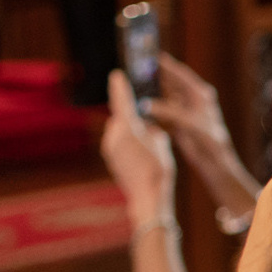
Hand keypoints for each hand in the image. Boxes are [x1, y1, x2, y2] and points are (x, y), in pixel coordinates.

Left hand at [100, 71, 175, 221]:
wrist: (148, 197)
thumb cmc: (159, 170)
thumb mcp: (161, 143)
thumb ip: (153, 129)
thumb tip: (150, 126)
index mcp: (128, 128)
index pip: (122, 101)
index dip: (120, 87)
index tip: (117, 74)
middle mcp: (114, 136)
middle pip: (121, 116)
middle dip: (131, 113)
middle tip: (144, 112)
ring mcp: (110, 148)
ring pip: (120, 130)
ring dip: (131, 128)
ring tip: (147, 136)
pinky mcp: (111, 158)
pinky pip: (118, 141)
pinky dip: (128, 140)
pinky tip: (142, 150)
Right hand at [144, 52, 229, 152]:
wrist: (215, 161)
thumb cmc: (210, 140)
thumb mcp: (190, 123)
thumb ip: (169, 112)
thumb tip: (147, 105)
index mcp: (200, 94)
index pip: (181, 75)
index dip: (167, 65)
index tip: (153, 56)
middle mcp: (192, 100)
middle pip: (171, 85)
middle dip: (156, 79)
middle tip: (138, 72)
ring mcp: (184, 112)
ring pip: (165, 99)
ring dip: (152, 96)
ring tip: (135, 89)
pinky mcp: (178, 124)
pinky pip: (162, 114)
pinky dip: (153, 112)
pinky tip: (140, 110)